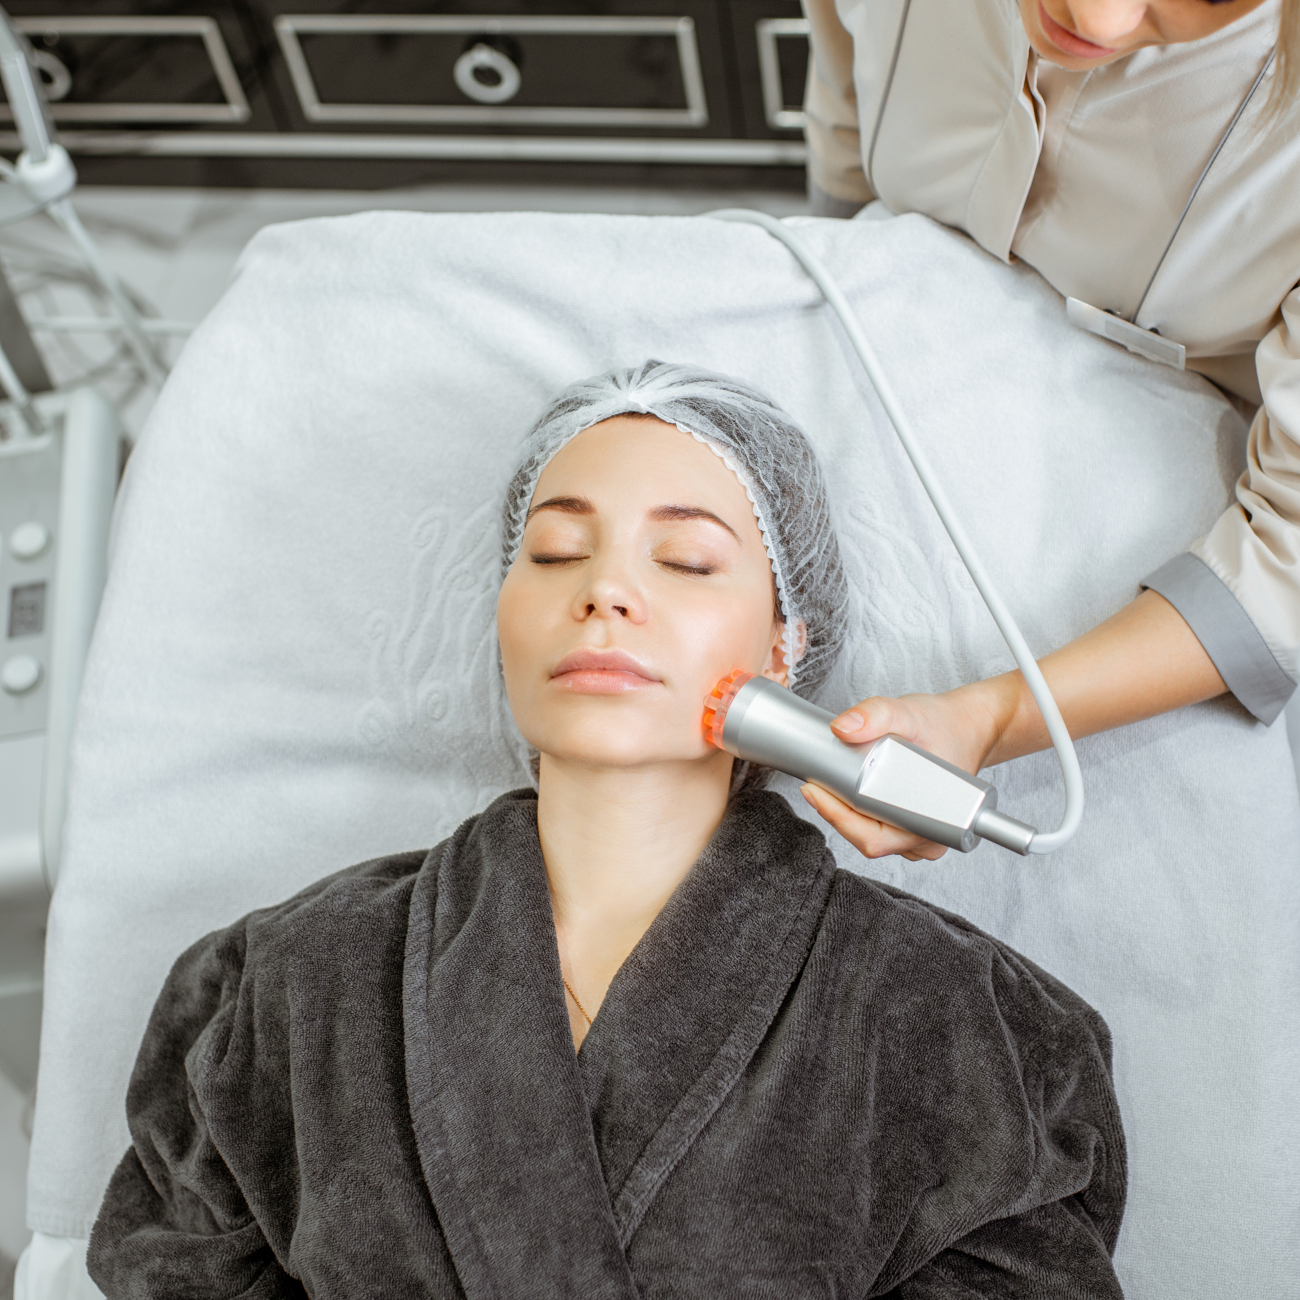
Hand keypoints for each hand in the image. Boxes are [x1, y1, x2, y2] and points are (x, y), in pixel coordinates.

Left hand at [799, 687, 1002, 861]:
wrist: (968, 728)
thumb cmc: (945, 726)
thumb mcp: (910, 713)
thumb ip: (876, 714)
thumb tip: (843, 728)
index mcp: (933, 823)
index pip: (873, 838)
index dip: (839, 819)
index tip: (815, 791)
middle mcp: (928, 837)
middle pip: (866, 838)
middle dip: (836, 812)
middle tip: (815, 783)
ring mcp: (919, 836)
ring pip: (869, 836)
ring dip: (845, 814)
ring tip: (830, 784)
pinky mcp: (911, 828)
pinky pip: (877, 830)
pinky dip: (857, 813)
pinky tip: (845, 792)